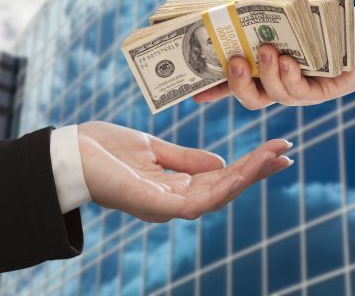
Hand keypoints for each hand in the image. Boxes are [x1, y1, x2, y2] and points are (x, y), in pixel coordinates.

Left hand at [77, 121, 292, 221]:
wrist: (67, 151)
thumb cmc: (103, 149)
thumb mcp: (152, 148)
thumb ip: (184, 159)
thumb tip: (219, 162)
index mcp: (174, 186)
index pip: (219, 178)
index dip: (248, 166)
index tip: (275, 149)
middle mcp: (173, 200)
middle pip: (225, 189)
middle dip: (257, 172)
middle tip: (286, 152)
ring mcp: (165, 205)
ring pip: (218, 196)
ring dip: (248, 177)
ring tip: (275, 157)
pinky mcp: (156, 205)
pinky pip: (198, 201)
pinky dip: (225, 186)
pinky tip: (245, 170)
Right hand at [193, 4, 354, 108]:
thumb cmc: (320, 21)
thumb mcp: (287, 16)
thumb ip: (261, 15)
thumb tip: (233, 0)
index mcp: (263, 70)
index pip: (234, 83)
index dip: (214, 90)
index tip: (194, 93)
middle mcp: (276, 84)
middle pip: (249, 96)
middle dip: (236, 83)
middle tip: (234, 61)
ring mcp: (296, 90)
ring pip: (272, 94)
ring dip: (266, 73)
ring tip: (266, 50)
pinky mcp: (319, 91)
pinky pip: (299, 91)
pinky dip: (290, 76)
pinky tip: (289, 62)